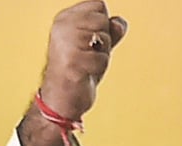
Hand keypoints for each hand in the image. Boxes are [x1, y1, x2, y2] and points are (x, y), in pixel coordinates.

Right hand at [39, 1, 126, 119]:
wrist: (61, 99)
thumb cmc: (78, 72)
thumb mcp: (96, 48)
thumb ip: (110, 32)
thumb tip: (120, 22)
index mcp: (65, 18)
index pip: (98, 4)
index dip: (102, 25)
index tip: (89, 42)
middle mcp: (62, 26)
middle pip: (103, 20)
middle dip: (103, 41)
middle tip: (87, 56)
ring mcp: (65, 43)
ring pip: (103, 39)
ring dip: (101, 56)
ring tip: (85, 64)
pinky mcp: (72, 61)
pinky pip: (102, 59)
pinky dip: (98, 69)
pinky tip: (84, 74)